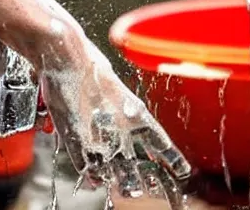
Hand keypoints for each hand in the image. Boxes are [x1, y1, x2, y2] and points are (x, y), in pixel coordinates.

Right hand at [40, 38, 190, 203]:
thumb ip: (122, 108)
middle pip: (139, 167)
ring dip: (122, 183)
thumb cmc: (91, 64)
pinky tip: (95, 180)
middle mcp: (120, 130)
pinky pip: (87, 169)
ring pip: (114, 174)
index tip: (182, 171)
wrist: (66, 58)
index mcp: (135, 112)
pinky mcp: (75, 143)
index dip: (172, 160)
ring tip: (129, 191)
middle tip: (150, 188)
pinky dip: (93, 176)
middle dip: (146, 180)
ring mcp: (97, 139)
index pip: (161, 143)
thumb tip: (127, 117)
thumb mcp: (115, 86)